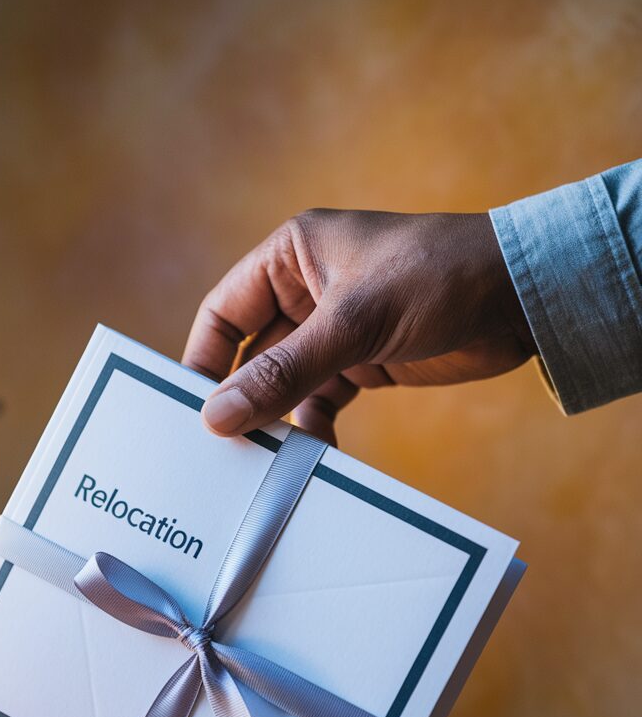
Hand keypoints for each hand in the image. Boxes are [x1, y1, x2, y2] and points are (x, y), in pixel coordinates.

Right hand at [183, 209, 535, 444]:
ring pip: (287, 383)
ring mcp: (337, 330)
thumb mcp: (355, 322)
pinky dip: (314, 428)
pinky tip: (313, 455)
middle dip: (240, 398)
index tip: (189, 410)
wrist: (526, 296)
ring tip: (264, 461)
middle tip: (221, 447)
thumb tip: (220, 415)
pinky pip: (322, 400)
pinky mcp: (366, 362)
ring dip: (278, 419)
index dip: (204, 360)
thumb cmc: (441, 276)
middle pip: (253, 353)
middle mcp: (308, 290)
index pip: (224, 311)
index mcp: (293, 255)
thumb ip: (287, 371)